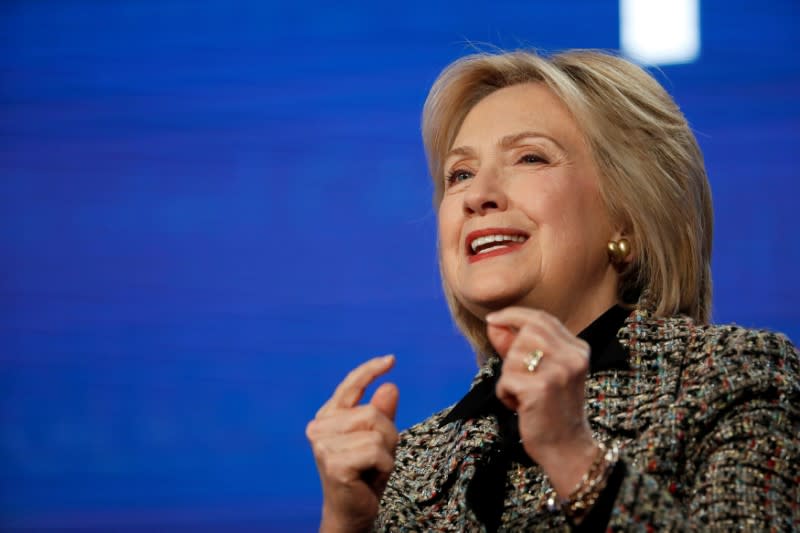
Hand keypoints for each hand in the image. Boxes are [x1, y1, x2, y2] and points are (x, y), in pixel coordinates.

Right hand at [306, 355, 399, 532]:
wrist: (351, 513)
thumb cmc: (364, 475)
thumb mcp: (378, 439)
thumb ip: (382, 413)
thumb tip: (390, 386)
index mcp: (328, 416)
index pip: (350, 385)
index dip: (370, 370)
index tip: (391, 359)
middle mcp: (319, 427)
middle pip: (372, 413)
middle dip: (387, 435)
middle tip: (377, 458)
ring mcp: (323, 445)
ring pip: (377, 432)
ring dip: (386, 453)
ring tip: (372, 468)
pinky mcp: (334, 463)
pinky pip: (377, 451)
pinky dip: (384, 466)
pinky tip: (370, 477)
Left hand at [486, 307, 598, 494]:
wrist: (566, 449)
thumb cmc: (551, 410)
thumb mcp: (541, 373)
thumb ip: (517, 345)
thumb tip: (494, 322)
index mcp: (577, 349)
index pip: (541, 318)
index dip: (513, 315)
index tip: (493, 319)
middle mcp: (572, 357)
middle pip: (526, 332)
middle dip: (510, 353)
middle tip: (517, 377)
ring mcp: (559, 372)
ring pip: (513, 356)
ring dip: (508, 378)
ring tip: (523, 396)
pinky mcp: (541, 388)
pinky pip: (506, 379)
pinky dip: (505, 394)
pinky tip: (519, 406)